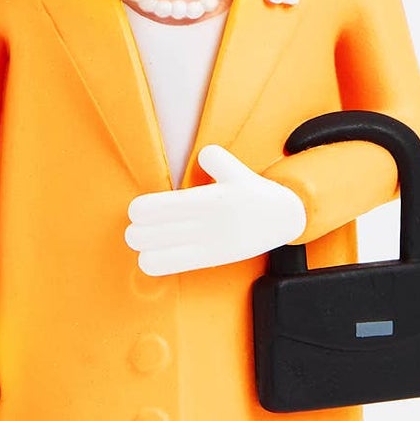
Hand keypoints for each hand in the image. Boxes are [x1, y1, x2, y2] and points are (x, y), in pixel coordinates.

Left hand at [125, 145, 307, 275]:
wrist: (284, 219)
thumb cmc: (253, 192)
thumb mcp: (237, 169)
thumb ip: (214, 159)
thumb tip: (198, 155)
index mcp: (210, 200)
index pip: (160, 208)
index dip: (139, 211)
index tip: (137, 210)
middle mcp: (207, 224)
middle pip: (150, 233)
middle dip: (136, 232)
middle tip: (136, 226)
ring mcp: (209, 244)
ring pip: (157, 253)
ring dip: (144, 248)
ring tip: (143, 241)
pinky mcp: (213, 259)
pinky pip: (173, 265)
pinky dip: (156, 262)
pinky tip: (150, 256)